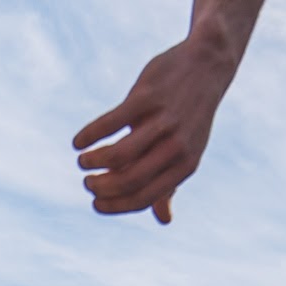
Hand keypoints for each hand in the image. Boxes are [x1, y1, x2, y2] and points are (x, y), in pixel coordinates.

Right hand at [73, 34, 241, 222]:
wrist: (207, 66)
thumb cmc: (191, 116)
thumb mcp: (187, 152)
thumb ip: (171, 184)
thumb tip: (164, 220)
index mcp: (185, 166)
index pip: (144, 197)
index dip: (115, 205)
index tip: (95, 203)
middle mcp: (176, 146)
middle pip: (128, 179)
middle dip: (100, 187)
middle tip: (88, 181)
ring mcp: (162, 121)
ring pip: (119, 154)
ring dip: (93, 162)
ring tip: (83, 161)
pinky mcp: (147, 96)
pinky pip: (111, 122)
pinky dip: (89, 135)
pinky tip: (78, 142)